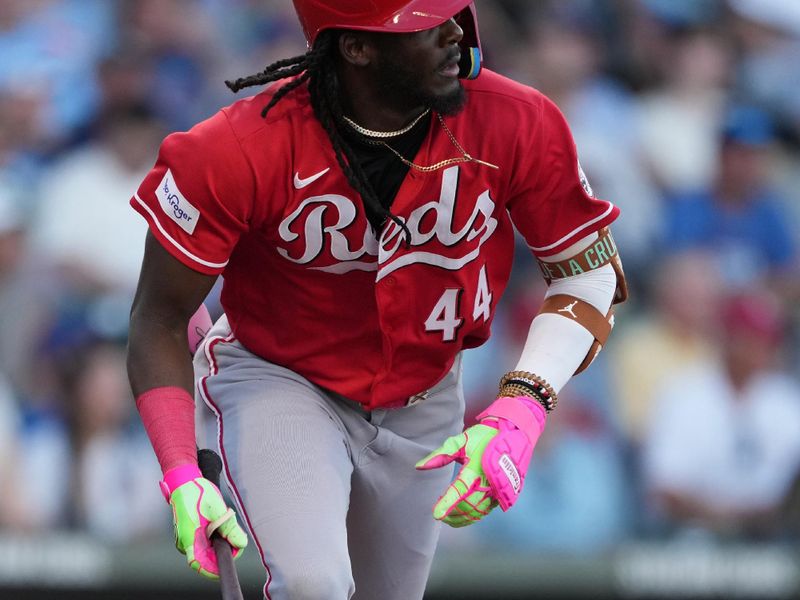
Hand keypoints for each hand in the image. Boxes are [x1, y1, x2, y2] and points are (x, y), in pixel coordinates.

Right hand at [162, 465, 247, 578]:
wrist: (184, 481)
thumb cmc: (197, 492)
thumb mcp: (218, 509)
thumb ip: (229, 528)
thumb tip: (240, 543)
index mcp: (189, 538)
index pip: (202, 565)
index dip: (216, 568)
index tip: (230, 560)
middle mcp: (185, 542)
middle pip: (206, 558)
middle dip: (222, 551)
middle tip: (234, 536)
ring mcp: (186, 539)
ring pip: (206, 550)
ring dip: (218, 543)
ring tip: (224, 525)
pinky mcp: (188, 534)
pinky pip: (203, 543)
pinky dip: (213, 538)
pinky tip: (218, 524)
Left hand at [416, 396, 545, 526]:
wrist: (514, 434)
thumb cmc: (485, 436)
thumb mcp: (461, 441)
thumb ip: (441, 455)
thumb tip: (419, 466)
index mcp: (477, 468)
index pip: (459, 490)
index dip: (447, 503)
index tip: (436, 515)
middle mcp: (489, 482)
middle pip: (467, 506)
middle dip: (451, 514)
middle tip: (439, 514)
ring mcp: (498, 490)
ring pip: (477, 512)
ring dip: (461, 518)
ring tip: (448, 517)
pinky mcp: (503, 494)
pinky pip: (486, 511)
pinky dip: (473, 516)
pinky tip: (463, 515)